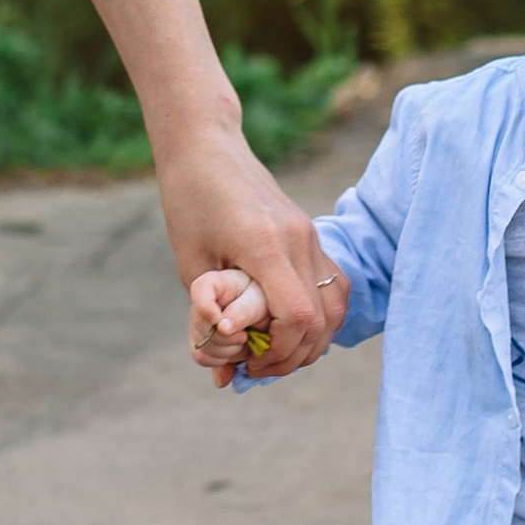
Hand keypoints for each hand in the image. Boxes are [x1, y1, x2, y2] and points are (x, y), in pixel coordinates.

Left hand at [154, 124, 340, 377]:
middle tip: (262, 365)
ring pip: (336, 305)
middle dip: (296, 354)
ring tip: (280, 351)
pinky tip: (292, 326)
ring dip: (314, 338)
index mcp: (264, 245)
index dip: (281, 352)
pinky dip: (321, 314)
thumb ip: (209, 321)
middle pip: (322, 319)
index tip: (252, 363)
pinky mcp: (311, 232)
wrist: (207, 146)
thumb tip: (223, 378)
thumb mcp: (190, 266)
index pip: (297, 316)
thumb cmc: (188, 202)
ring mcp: (310, 234)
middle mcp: (298, 240)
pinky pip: (333, 284)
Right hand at [189, 267, 268, 381]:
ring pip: (202, 347)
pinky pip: (201, 358)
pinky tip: (235, 349)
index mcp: (212, 284)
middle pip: (202, 328)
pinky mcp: (199, 342)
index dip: (208, 310)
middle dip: (229, 338)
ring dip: (229, 351)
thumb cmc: (262, 299)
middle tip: (247, 333)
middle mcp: (198, 303)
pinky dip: (221, 360)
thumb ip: (243, 311)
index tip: (223, 322)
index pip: (199, 292)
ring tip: (244, 339)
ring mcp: (196, 324)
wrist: (262, 312)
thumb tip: (222, 328)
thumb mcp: (258, 301)